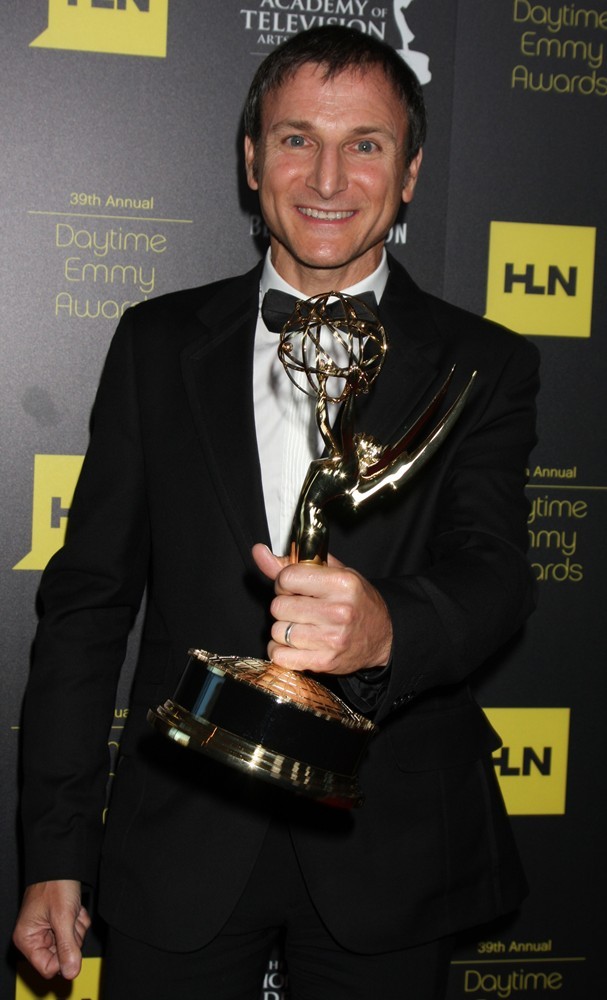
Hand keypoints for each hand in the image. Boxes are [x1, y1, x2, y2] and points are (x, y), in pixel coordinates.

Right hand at [13, 879, 89, 979]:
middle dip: (72, 937)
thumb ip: (67, 946)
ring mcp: (48, 929)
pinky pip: (75, 931)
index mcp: (28, 939)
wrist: (63, 862)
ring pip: (71, 943)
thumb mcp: (63, 917)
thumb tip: (70, 972)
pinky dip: (78, 919)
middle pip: (62, 956)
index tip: (71, 940)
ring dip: (76, 926)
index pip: (48, 968)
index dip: (64, 958)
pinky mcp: (60, 922)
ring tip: (71, 910)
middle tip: (70, 919)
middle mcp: (36, 937)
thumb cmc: (56, 884)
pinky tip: (75, 907)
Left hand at [252, 543, 391, 675]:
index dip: (284, 582)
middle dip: (283, 606)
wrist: (383, 637)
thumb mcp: (333, 574)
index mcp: (342, 583)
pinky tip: (293, 643)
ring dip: (283, 629)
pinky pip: (280, 655)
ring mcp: (332, 639)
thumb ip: (292, 563)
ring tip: (300, 625)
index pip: (288, 578)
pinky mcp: (325, 662)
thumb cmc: (356, 601)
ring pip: (278, 631)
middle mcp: (339, 611)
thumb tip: (258, 552)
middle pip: (279, 606)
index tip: (293, 587)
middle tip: (298, 607)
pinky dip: (280, 650)